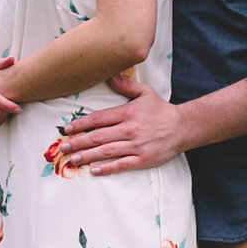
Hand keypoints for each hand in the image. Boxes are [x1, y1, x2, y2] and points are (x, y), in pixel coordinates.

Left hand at [58, 75, 184, 174]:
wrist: (182, 127)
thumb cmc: (161, 110)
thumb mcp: (145, 92)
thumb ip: (125, 86)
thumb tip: (108, 77)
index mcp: (127, 113)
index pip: (98, 118)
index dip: (81, 124)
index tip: (68, 129)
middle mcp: (129, 129)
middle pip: (98, 136)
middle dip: (78, 142)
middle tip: (64, 147)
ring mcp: (136, 145)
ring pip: (106, 152)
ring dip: (88, 156)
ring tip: (74, 159)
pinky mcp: (143, 159)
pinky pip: (121, 165)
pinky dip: (107, 168)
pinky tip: (94, 170)